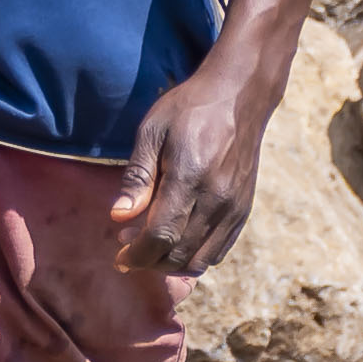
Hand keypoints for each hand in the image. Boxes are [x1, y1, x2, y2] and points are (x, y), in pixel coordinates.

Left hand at [113, 50, 280, 274]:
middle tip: (128, 247)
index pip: (161, 235)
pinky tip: (176, 241)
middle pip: (180, 253)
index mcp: (189, 177)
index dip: (136, 254)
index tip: (119, 256)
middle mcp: (217, 198)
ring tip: (150, 246)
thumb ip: (137, 176)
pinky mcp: (244, 209)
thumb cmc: (187, 110)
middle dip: (149, 261)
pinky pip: (219, 250)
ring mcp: (235, 207)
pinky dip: (195, 257)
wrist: (238, 97)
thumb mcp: (151, 132)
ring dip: (171, 263)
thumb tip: (118, 215)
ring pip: (201, 259)